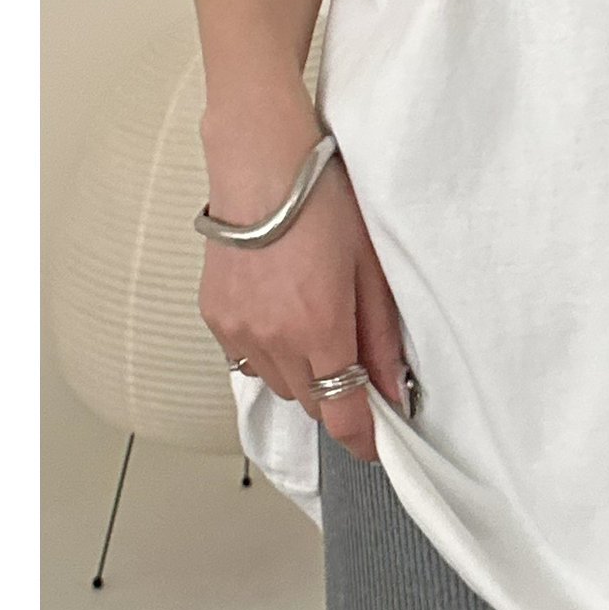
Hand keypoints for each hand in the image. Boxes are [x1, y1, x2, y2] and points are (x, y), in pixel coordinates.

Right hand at [196, 99, 406, 462]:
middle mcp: (272, 341)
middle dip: (336, 392)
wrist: (263, 164)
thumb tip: (394, 389)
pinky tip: (283, 313)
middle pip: (311, 401)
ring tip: (315, 323)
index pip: (342, 414)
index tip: (377, 445)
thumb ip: (381, 336)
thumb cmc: (326, 202)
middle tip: (354, 357)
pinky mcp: (214, 316)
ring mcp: (237, 331)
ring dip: (301, 371)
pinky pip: (246, 357)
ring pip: (277, 382)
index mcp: (319, 330)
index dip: (363, 438)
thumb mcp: (371, 267)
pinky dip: (268, 350)